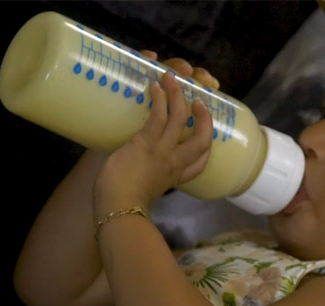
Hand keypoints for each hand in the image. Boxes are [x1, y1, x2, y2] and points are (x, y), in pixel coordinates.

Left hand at [93, 52, 213, 219]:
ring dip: (178, 95)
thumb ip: (143, 176)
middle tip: (199, 102)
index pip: (201, 163)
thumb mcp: (142, 189)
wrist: (119, 208)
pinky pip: (160, 115)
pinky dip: (160, 98)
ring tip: (172, 78)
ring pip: (180, 117)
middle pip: (203, 139)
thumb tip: (129, 166)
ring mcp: (164, 151)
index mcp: (175, 178)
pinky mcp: (148, 142)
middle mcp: (175, 163)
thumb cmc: (122, 204)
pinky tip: (155, 86)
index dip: (206, 146)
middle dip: (204, 118)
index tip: (204, 134)